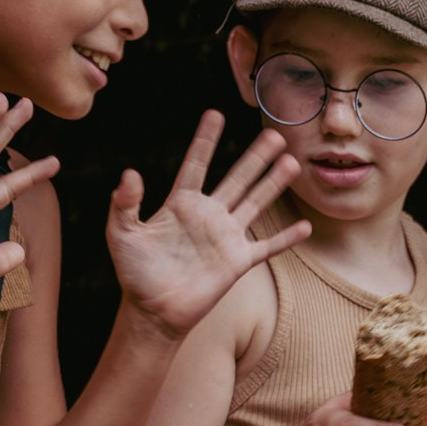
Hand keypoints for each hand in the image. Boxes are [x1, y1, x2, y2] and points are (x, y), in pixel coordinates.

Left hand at [108, 113, 310, 336]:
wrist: (154, 311)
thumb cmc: (135, 274)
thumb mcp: (122, 234)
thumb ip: (125, 204)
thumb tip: (130, 173)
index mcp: (181, 204)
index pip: (196, 165)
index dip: (205, 141)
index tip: (216, 114)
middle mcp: (208, 215)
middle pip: (237, 178)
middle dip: (256, 156)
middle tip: (275, 134)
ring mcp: (226, 237)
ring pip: (255, 203)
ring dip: (273, 184)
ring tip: (291, 163)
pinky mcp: (238, 262)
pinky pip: (266, 246)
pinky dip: (285, 239)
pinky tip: (304, 227)